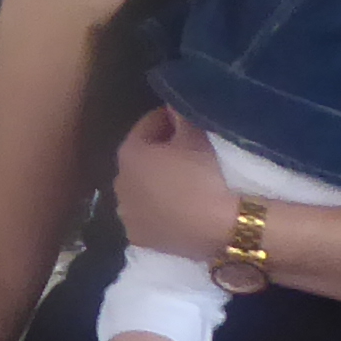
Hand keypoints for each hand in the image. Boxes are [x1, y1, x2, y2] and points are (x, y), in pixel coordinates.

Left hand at [111, 108, 238, 260]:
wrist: (222, 227)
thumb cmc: (205, 175)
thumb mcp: (196, 137)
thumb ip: (181, 114)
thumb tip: (173, 102)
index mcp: (128, 153)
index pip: (147, 126)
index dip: (168, 119)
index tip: (186, 121)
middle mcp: (118, 183)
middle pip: (141, 159)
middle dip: (160, 152)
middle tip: (188, 151)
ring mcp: (126, 214)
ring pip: (142, 189)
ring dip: (156, 182)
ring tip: (184, 181)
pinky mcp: (139, 238)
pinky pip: (147, 215)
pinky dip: (158, 209)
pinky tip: (178, 208)